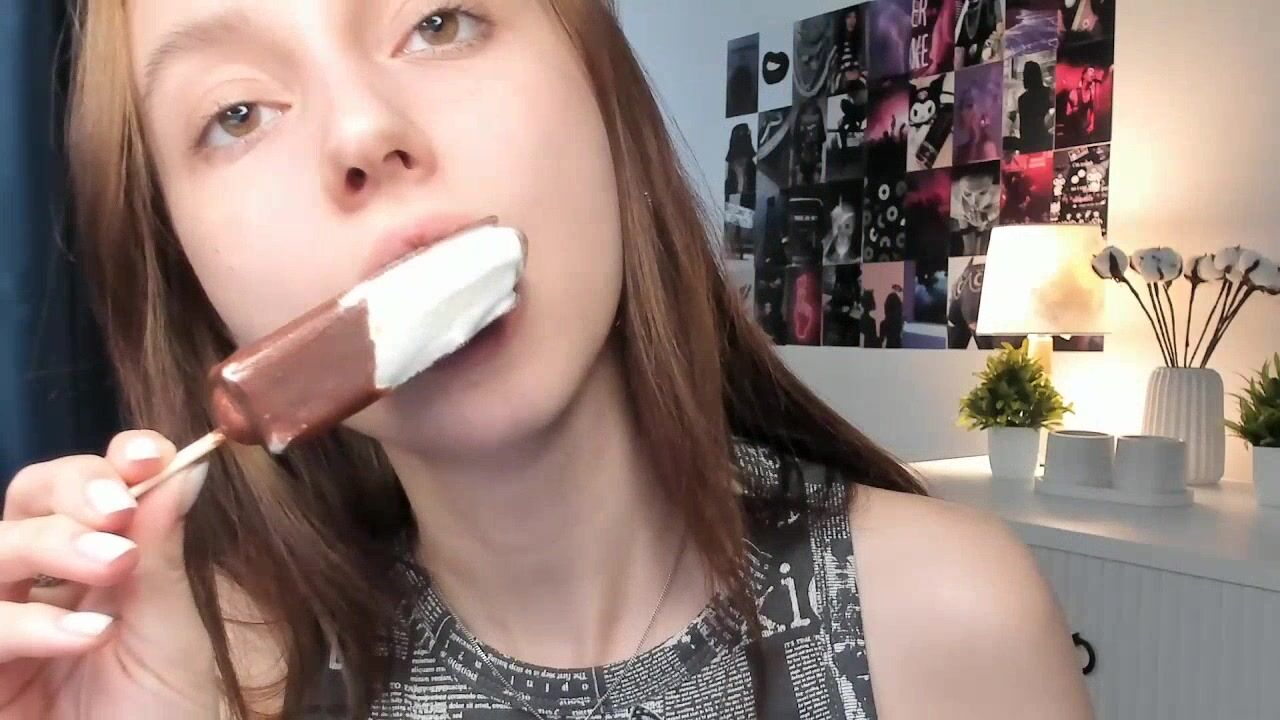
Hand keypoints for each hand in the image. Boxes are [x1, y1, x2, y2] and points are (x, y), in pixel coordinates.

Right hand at [0, 431, 218, 719]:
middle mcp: (33, 588)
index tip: (147, 457)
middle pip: (22, 500)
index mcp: (84, 565)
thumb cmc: (159, 714)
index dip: (104, 462)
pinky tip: (87, 633)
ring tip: (115, 565)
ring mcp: (0, 628)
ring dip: (49, 544)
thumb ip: (163, 551)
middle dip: (71, 490)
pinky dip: (28, 625)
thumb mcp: (170, 630)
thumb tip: (186, 464)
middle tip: (121, 511)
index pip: (74, 488)